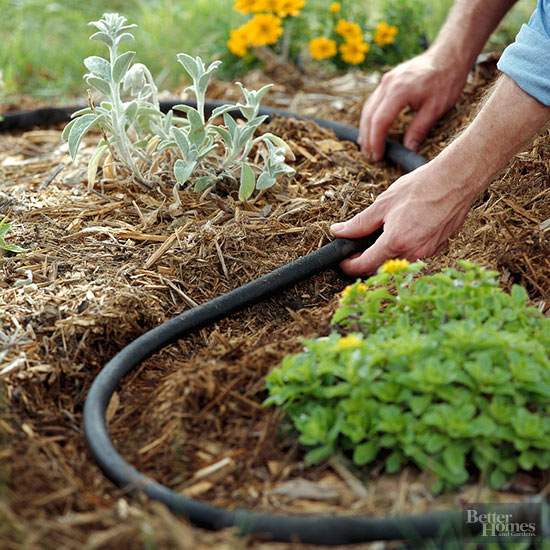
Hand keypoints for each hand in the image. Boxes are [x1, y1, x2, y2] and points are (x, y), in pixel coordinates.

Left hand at [330, 162, 475, 275]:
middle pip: (380, 268)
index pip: (365, 266)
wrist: (456, 180)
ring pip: (397, 264)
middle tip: (356, 249)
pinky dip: (401, 250)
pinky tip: (400, 234)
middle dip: (365, 262)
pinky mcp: (437, 248)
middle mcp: (412, 253)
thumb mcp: (383, 203)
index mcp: (396, 242)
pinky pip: (413, 256)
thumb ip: (359, 223)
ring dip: (383, 257)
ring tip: (377, 238)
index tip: (343, 260)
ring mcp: (427, 253)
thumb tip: (339, 231)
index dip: (349, 266)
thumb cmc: (422, 187)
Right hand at [359, 51, 467, 160]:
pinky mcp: (387, 81)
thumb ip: (419, 129)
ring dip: (365, 129)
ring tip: (367, 147)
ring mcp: (385, 81)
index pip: (380, 121)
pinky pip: (373, 102)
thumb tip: (408, 149)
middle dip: (367, 138)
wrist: (449, 55)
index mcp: (399, 91)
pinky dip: (370, 118)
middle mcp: (387, 84)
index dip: (376, 141)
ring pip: (368, 109)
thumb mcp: (436, 108)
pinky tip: (372, 129)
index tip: (377, 157)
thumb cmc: (446, 80)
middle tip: (370, 157)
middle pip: (369, 116)